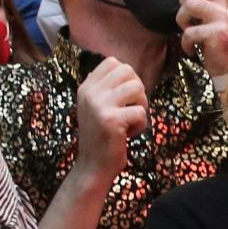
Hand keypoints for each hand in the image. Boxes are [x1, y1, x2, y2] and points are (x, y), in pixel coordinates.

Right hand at [74, 58, 147, 183]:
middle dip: (137, 89)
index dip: (127, 77)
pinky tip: (128, 135)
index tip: (123, 97)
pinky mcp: (111, 120)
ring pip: (137, 88)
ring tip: (130, 121)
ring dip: (141, 106)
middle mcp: (90, 93)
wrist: (93, 167)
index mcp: (86, 87)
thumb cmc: (102, 135)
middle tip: (130, 109)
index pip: (113, 62)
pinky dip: (141, 125)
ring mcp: (99, 105)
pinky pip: (141, 112)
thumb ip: (106, 87)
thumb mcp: (97, 106)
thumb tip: (124, 67)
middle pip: (128, 71)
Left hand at [176, 0, 227, 76]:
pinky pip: (190, 31)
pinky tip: (192, 50)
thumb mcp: (220, 18)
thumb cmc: (222, 46)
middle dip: (183, 1)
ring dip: (182, 21)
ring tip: (189, 32)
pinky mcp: (219, 34)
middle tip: (188, 19)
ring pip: (190, 3)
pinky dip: (185, 43)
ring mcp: (226, 19)